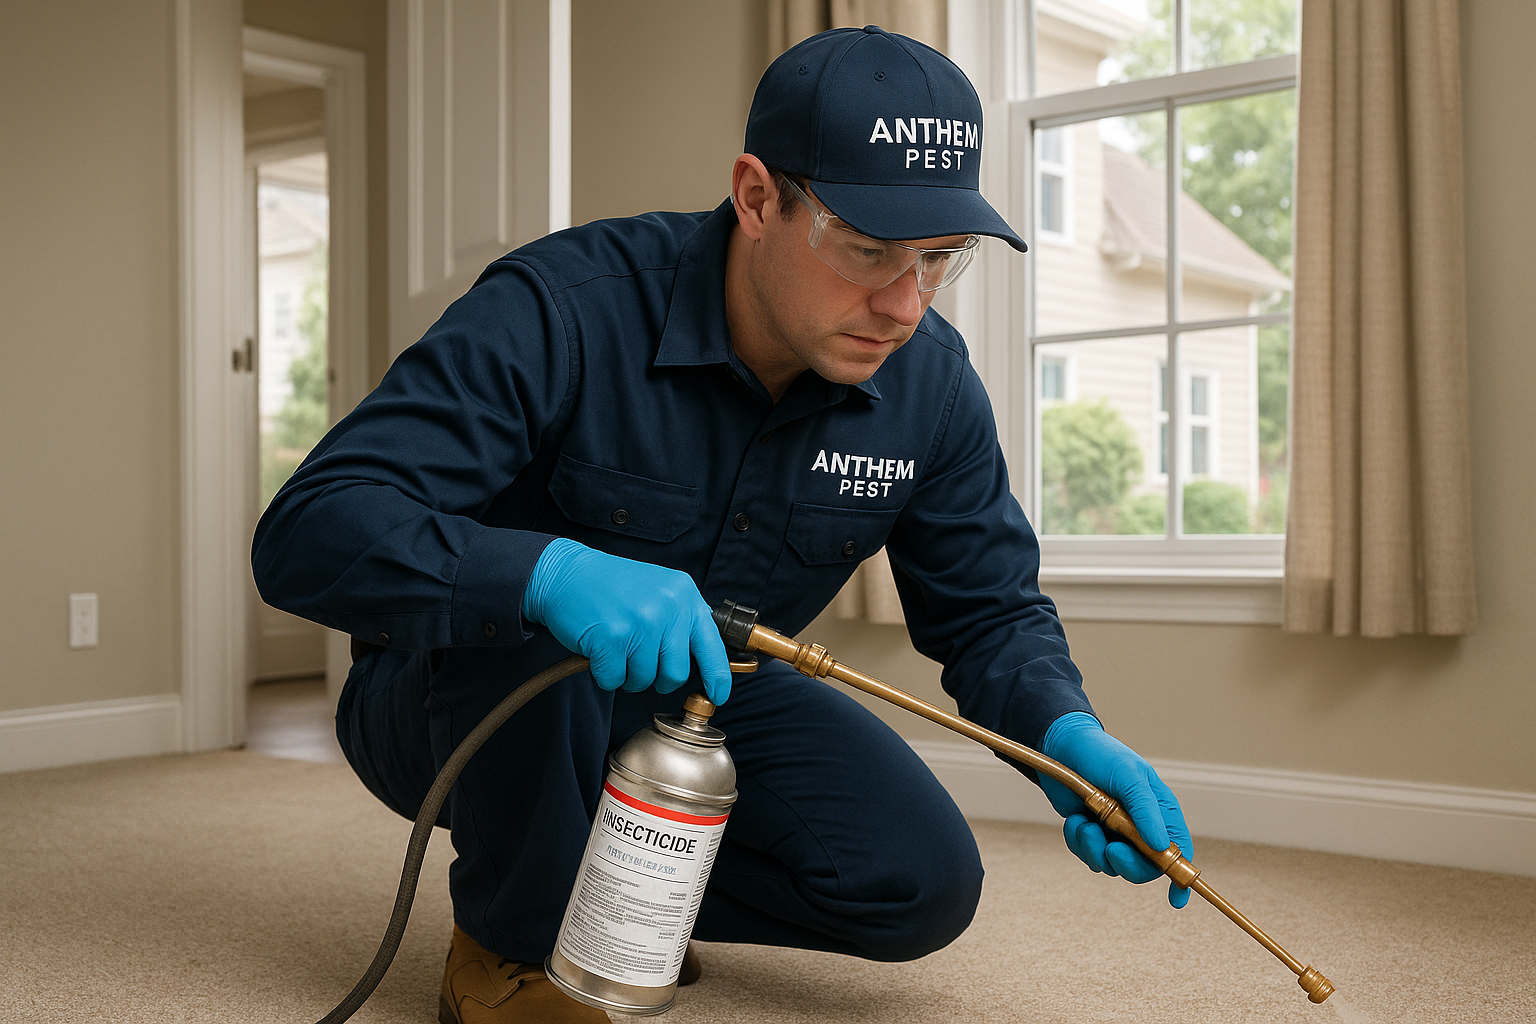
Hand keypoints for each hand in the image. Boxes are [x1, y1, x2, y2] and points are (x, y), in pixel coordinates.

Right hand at [521, 539, 731, 703]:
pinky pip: (614, 681)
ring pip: (644, 680)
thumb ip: (682, 619)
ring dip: (627, 674)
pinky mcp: (612, 638)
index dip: (717, 677)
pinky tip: (599, 650)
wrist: (567, 573)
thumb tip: (703, 657)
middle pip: (676, 673)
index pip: (712, 646)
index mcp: (684, 595)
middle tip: (639, 661)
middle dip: (657, 678)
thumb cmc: (612, 586)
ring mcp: (640, 623)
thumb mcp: (660, 590)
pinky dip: (604, 674)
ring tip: (617, 648)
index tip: (718, 695)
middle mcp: (667, 608)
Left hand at [1039, 712, 1192, 907]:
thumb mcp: (1127, 776)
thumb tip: (1162, 846)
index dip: (1179, 877)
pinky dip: (1079, 843)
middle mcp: (1141, 827)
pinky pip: (1088, 856)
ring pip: (1112, 865)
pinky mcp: (1091, 835)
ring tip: (1085, 823)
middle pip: (1145, 867)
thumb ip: (1145, 810)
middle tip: (1111, 849)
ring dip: (1095, 850)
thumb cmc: (1102, 755)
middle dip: (1126, 863)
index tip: (1176, 899)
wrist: (1062, 746)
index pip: (1179, 851)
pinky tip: (1075, 820)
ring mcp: (1115, 833)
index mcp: (1160, 811)